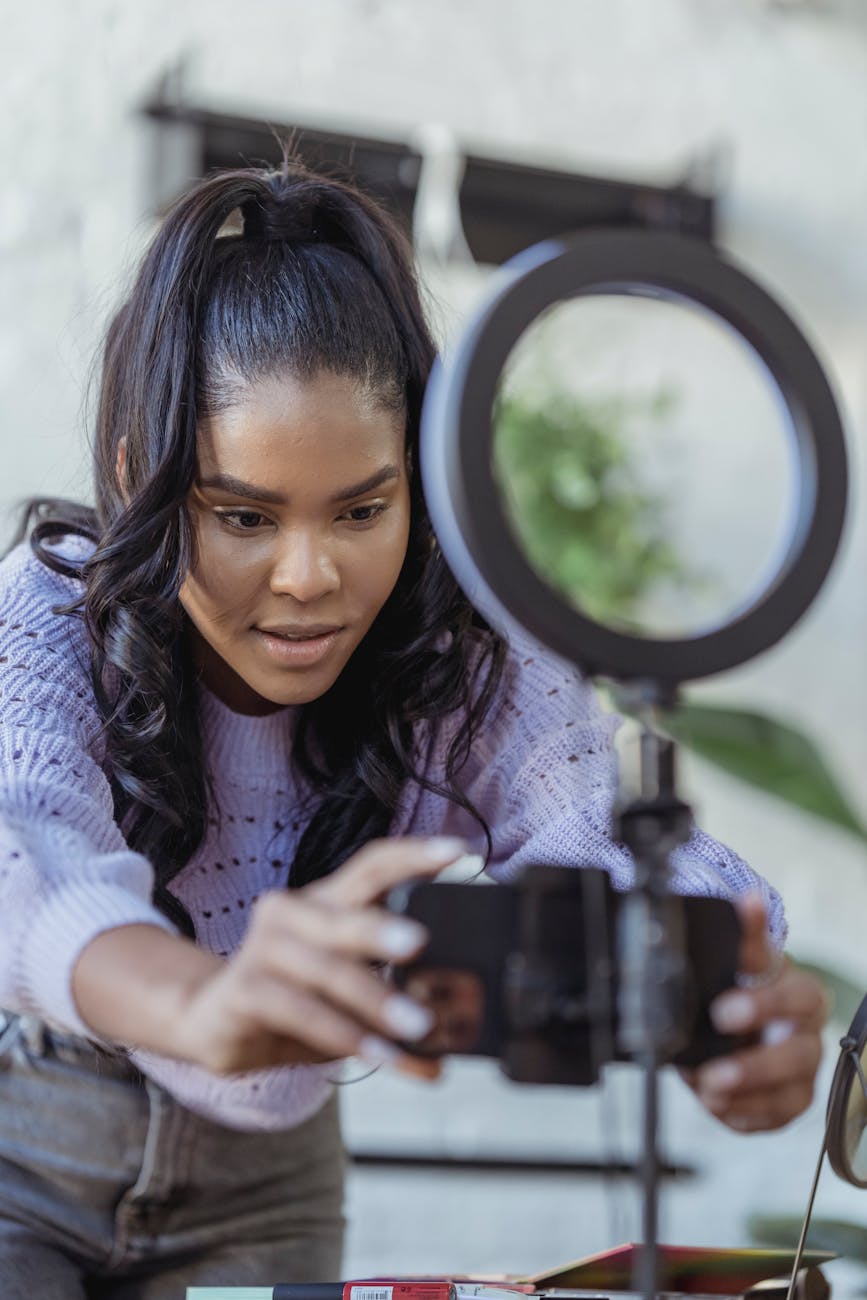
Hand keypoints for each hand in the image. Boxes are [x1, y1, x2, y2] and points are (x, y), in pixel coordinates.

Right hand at [176, 836, 464, 1078]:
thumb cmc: (291, 1002)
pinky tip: (378, 1054)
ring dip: (375, 1000)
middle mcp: (293, 913)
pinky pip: (301, 1010)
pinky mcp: (245, 990)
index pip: (371, 865)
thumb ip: (393, 1015)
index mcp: (325, 901)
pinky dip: (344, 1034)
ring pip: (326, 968)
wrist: (213, 1024)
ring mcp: (264, 948)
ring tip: (418, 1028)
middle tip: (422, 943)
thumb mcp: (347, 1003)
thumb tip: (444, 1056)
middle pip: (345, 912)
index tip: (459, 853)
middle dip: (383, 927)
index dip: (413, 855)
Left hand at [684, 892, 827, 1131]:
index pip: (800, 998)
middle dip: (755, 1066)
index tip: (721, 1011)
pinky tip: (717, 1106)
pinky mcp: (788, 1103)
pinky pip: (775, 1119)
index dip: (766, 1006)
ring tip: (708, 1092)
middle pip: (798, 1056)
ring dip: (747, 1098)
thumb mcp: (743, 961)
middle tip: (713, 1070)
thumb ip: (745, 935)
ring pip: (790, 1094)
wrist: (740, 1017)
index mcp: (801, 994)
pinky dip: (744, 1116)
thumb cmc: (746, 985)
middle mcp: (807, 1035)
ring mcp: (802, 1074)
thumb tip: (749, 900)